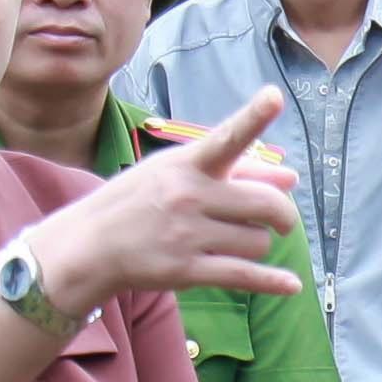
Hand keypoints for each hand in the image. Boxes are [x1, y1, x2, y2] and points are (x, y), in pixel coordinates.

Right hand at [36, 86, 306, 314]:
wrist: (89, 245)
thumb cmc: (139, 202)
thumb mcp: (176, 173)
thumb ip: (236, 172)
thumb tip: (292, 178)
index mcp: (185, 164)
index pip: (225, 137)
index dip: (253, 116)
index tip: (274, 96)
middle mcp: (187, 195)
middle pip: (265, 203)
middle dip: (282, 214)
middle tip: (279, 221)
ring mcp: (186, 234)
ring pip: (257, 242)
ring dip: (256, 244)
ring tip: (235, 241)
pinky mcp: (185, 270)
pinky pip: (243, 276)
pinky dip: (271, 282)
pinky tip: (291, 285)